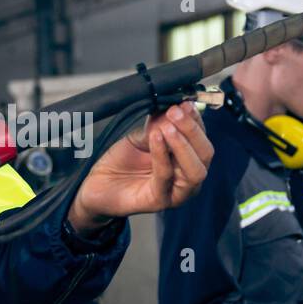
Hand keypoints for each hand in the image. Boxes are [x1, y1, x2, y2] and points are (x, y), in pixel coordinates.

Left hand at [66, 102, 213, 233]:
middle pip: (205, 154)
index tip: (185, 103)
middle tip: (176, 111)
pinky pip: (166, 176)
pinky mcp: (159, 201)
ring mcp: (176, 192)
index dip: (196, 120)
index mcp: (187, 160)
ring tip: (167, 126)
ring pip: (195, 170)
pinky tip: (155, 137)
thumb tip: (176, 107)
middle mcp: (188, 177)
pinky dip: (162, 154)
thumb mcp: (141, 136)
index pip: (202, 138)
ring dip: (183, 144)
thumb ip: (158, 125)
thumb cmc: (122, 161)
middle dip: (192, 130)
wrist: (97, 184)